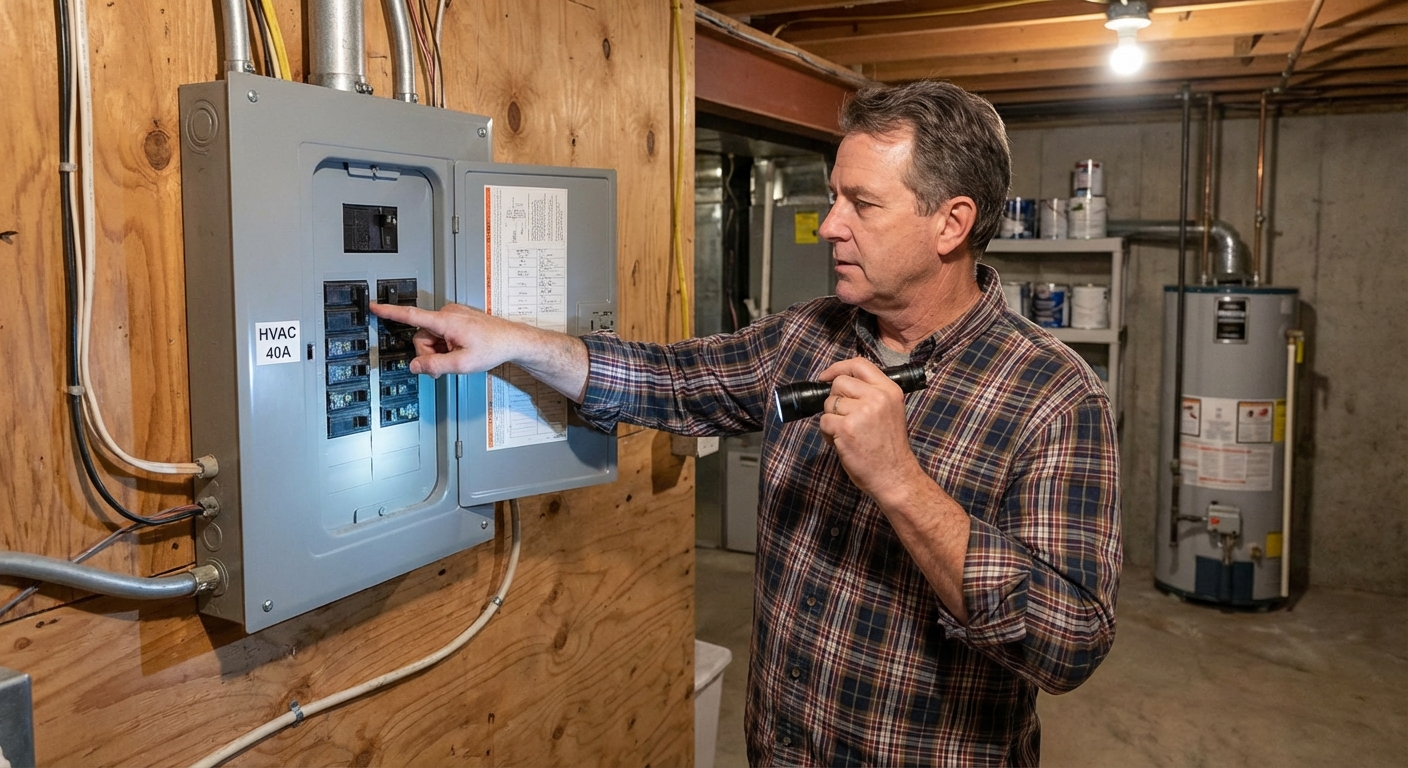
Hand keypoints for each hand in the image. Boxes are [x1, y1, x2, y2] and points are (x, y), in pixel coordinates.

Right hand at [368, 301, 591, 400]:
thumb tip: (415, 366)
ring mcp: (453, 315)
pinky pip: (441, 334)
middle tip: (445, 366)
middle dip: (429, 353)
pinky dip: (445, 346)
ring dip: (438, 351)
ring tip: (457, 357)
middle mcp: (447, 313)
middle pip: (421, 336)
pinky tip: (459, 351)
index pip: (411, 315)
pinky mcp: (457, 319)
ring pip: (431, 337)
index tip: (373, 306)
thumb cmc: (493, 347)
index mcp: (445, 321)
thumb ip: (435, 366)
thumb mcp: (462, 364)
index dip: (390, 312)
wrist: (513, 340)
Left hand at [818, 357, 925, 503]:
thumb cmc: (889, 449)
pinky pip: (824, 422)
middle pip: (839, 383)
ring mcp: (861, 412)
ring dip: (831, 419)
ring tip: (846, 434)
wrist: (895, 476)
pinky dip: (827, 434)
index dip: (838, 368)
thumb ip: (871, 394)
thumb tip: (840, 383)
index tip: (826, 376)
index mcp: (889, 390)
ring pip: (829, 404)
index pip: (859, 364)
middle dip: (834, 400)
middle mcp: (877, 397)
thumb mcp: (890, 411)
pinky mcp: (846, 428)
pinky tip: (842, 443)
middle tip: (844, 418)